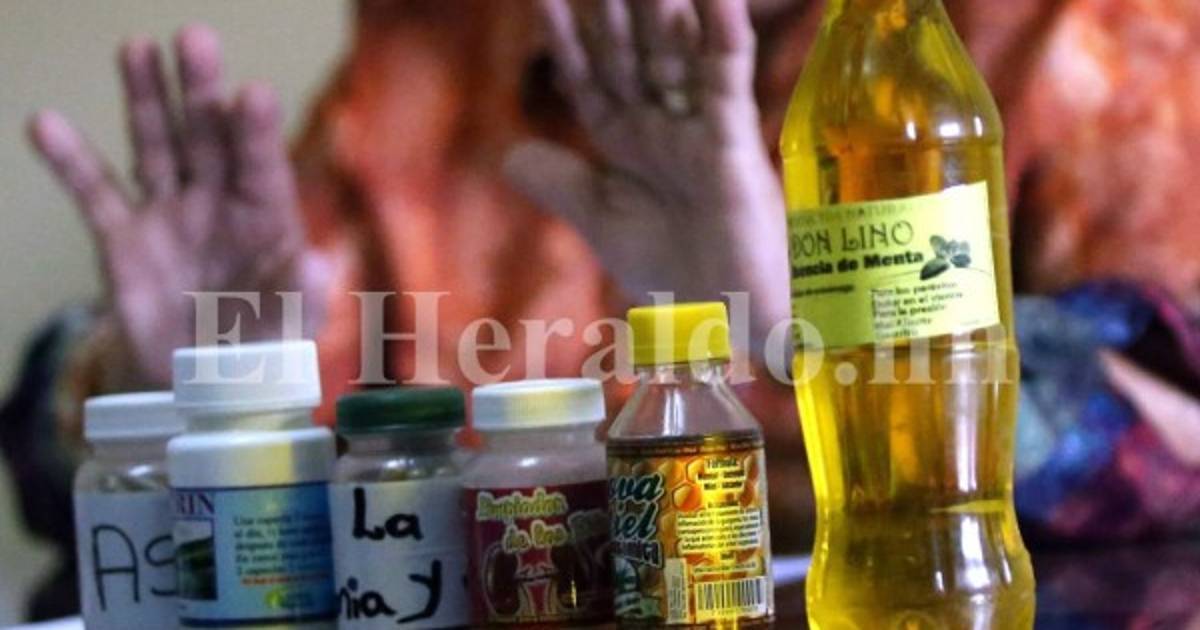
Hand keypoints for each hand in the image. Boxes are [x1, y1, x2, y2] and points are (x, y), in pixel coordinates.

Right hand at [28, 25, 327, 385]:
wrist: (206, 381)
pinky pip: (95, 193)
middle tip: (196, 40)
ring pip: (156, 146)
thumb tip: (319, 265)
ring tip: (137, 48)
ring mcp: (171, 214)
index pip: (262, 166)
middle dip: (201, 91)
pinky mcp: (124, 238)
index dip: (256, 133)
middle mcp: (219, 202)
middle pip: (209, 137)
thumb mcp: (292, 323)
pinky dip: (71, 161)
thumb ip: (303, 292)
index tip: (251, 94)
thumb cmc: (264, 342)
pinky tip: (46, 125)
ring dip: (146, 100)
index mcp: (268, 216)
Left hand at [506, 0, 789, 353]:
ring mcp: (698, 129)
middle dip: (612, 9)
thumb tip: (509, 153)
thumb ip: (560, 183)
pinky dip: (723, 38)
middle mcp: (662, 126)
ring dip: (661, 8)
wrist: (718, 318)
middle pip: (631, 52)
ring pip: (676, 54)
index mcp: (627, 142)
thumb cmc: (667, 271)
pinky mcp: (733, 143)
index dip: (565, 38)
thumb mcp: (600, 221)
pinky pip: (727, 82)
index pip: (590, 76)